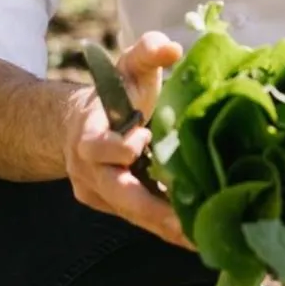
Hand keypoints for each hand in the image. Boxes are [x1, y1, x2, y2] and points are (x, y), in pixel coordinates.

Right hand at [64, 32, 193, 249]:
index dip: (120, 147)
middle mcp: (88, 169)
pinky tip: (196, 236)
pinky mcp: (112, 206)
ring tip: (201, 237)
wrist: (83, 120)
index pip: (97, 147)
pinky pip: (138, 219)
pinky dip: (164, 227)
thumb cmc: (116, 90)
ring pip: (131, 214)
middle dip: (153, 210)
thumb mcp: (129, 66)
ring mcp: (98, 193)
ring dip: (164, 227)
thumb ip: (147, 51)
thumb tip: (171, 48)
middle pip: (119, 194)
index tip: (145, 138)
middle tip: (187, 222)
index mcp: (88, 134)